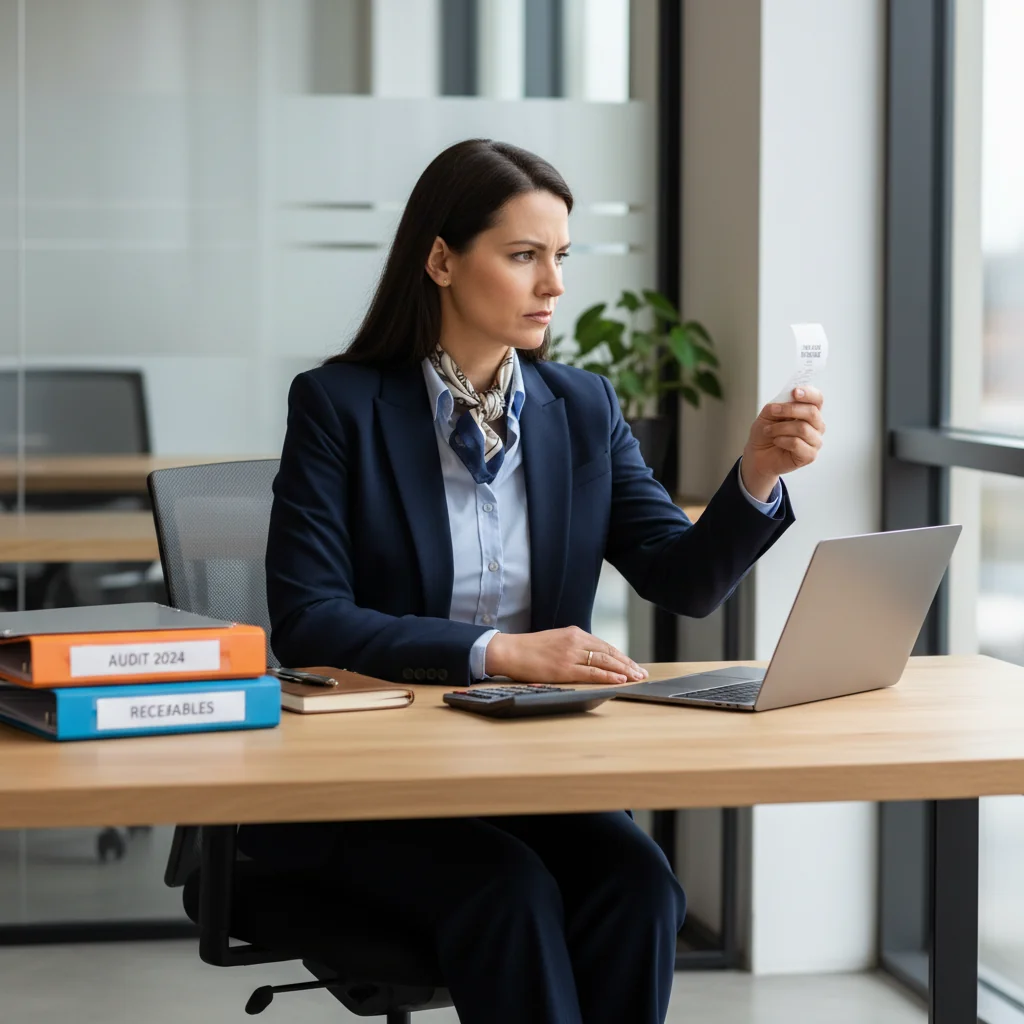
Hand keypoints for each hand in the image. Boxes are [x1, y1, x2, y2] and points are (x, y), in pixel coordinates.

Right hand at [485, 627, 648, 684]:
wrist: (509, 650)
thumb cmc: (529, 649)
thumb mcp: (556, 640)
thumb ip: (573, 646)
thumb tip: (591, 658)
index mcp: (574, 633)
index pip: (605, 646)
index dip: (622, 656)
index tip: (633, 665)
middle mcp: (576, 640)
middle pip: (609, 653)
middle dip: (628, 663)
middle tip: (642, 673)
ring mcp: (571, 654)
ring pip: (604, 662)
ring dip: (624, 670)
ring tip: (636, 677)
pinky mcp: (564, 668)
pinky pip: (592, 672)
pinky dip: (608, 676)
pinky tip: (620, 679)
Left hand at [740, 386, 825, 499]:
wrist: (757, 454)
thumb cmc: (766, 433)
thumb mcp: (768, 413)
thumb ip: (780, 403)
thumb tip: (789, 396)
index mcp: (809, 412)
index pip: (817, 399)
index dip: (808, 394)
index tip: (794, 392)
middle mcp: (816, 426)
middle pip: (812, 412)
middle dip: (789, 410)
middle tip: (773, 411)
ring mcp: (815, 441)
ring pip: (802, 428)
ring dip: (780, 428)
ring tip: (768, 431)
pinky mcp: (809, 456)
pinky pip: (797, 443)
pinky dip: (782, 440)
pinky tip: (776, 442)